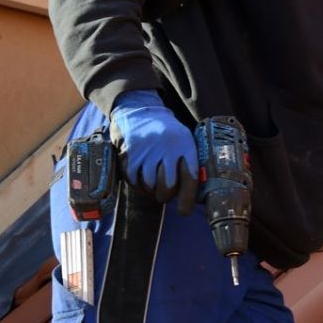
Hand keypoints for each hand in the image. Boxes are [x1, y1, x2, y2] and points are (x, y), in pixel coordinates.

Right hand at [108, 90, 198, 213]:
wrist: (140, 111)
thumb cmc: (166, 132)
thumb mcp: (184, 140)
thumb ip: (189, 162)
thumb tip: (194, 194)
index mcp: (185, 145)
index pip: (190, 178)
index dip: (187, 199)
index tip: (184, 211)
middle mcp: (166, 148)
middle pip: (167, 186)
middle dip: (166, 196)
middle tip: (164, 195)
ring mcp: (146, 151)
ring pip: (149, 185)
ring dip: (151, 191)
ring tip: (152, 185)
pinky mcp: (129, 154)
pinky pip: (133, 180)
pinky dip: (137, 185)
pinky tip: (141, 180)